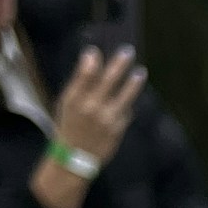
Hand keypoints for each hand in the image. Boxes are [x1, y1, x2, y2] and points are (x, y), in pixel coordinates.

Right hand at [29, 47, 145, 207]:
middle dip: (119, 64)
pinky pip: (126, 113)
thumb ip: (80, 82)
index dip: (92, 60)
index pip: (85, 74)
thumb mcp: (66, 103)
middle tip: (127, 51)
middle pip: (108, 81)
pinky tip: (131, 97)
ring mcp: (106, 119)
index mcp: (75, 98)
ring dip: (134, 83)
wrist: (74, 157)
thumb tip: (91, 59)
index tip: (97, 50)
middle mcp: (91, 107)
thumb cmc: (70, 125)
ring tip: (141, 72)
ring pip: (124, 97)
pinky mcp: (117, 130)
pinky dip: (129, 104)